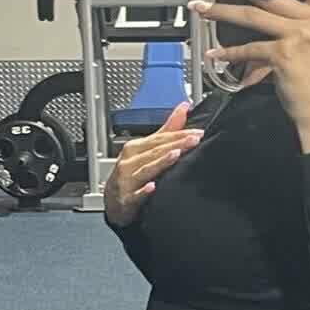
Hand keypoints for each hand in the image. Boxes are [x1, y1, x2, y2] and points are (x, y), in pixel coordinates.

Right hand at [103, 103, 201, 226]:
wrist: (112, 201)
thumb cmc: (130, 173)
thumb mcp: (146, 150)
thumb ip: (167, 130)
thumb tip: (183, 108)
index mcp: (135, 148)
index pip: (160, 138)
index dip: (179, 134)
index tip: (197, 133)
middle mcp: (130, 161)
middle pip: (155, 151)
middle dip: (176, 144)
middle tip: (194, 139)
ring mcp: (127, 180)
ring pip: (146, 169)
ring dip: (161, 162)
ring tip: (176, 155)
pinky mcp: (126, 199)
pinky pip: (136, 194)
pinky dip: (144, 191)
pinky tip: (153, 187)